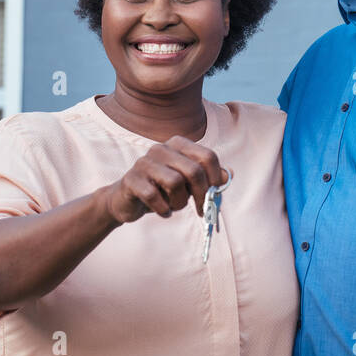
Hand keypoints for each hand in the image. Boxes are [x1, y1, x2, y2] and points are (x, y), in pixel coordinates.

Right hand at [105, 135, 228, 224]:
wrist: (127, 200)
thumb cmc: (163, 190)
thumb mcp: (189, 184)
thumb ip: (208, 178)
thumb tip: (228, 176)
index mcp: (178, 144)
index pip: (207, 156)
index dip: (215, 179)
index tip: (214, 195)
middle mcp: (161, 148)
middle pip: (194, 171)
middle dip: (201, 195)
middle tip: (201, 210)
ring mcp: (144, 162)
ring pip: (175, 183)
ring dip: (180, 202)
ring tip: (174, 206)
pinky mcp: (131, 179)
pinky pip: (154, 196)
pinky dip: (163, 209)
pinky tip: (163, 211)